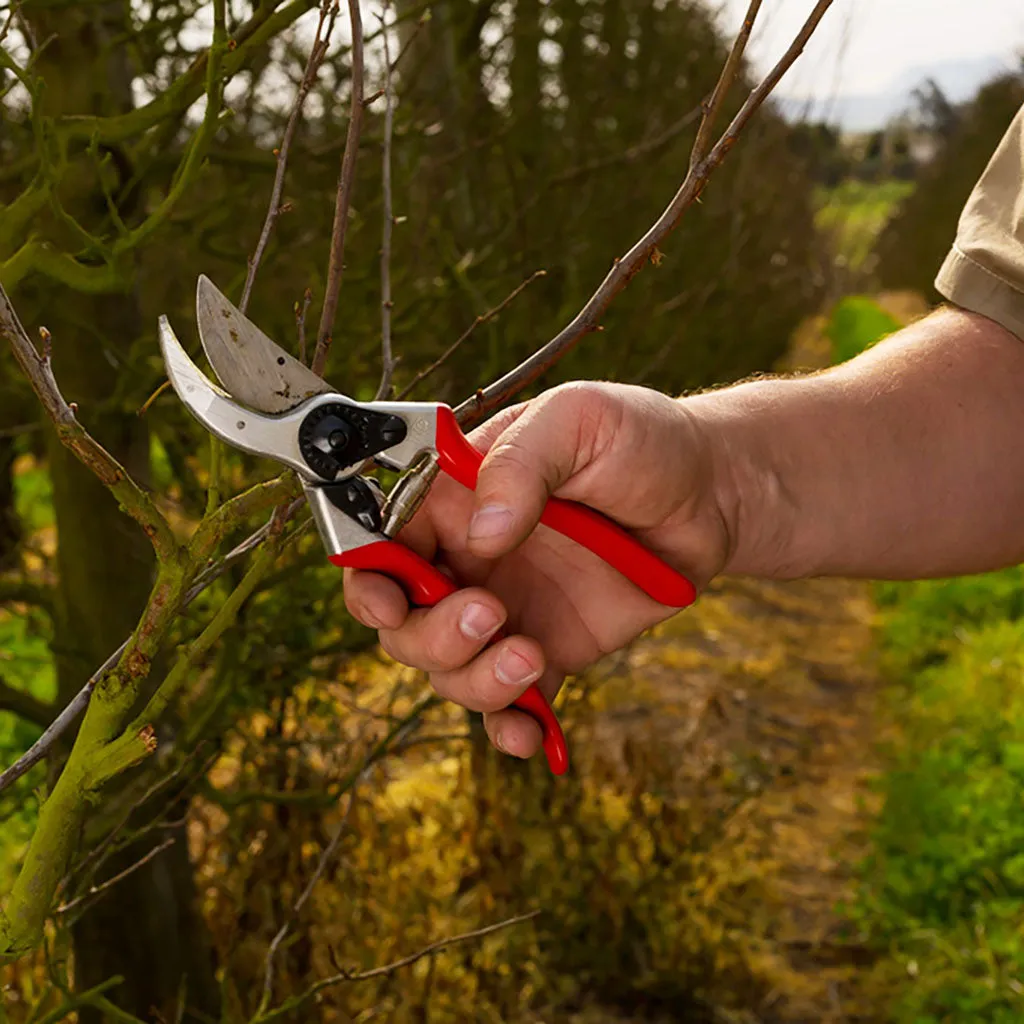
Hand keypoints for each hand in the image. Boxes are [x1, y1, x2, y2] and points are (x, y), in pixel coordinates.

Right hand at [343, 381, 730, 760]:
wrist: (711, 496)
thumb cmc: (640, 440)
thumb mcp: (579, 420)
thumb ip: (522, 462)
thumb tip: (480, 537)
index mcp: (455, 497)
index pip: (381, 540)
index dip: (368, 575)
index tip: (389, 600)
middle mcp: (468, 558)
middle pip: (401, 620)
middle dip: (428, 634)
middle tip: (490, 613)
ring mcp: (505, 610)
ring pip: (447, 670)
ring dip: (474, 679)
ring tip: (532, 655)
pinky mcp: (546, 650)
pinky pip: (510, 704)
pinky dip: (508, 729)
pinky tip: (530, 735)